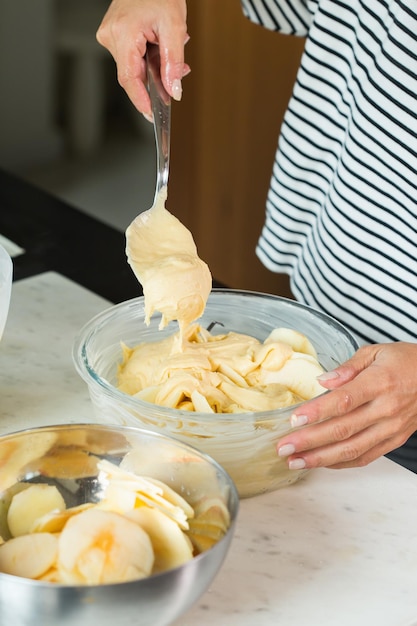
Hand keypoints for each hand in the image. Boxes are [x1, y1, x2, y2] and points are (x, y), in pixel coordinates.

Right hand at [96, 0, 188, 117]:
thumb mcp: (174, 26)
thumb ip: (173, 62)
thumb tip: (174, 90)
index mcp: (122, 34)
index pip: (129, 79)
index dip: (141, 101)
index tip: (152, 116)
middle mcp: (111, 36)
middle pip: (133, 75)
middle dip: (157, 83)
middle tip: (176, 80)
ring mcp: (110, 36)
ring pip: (135, 68)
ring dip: (156, 70)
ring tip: (173, 60)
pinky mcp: (114, 36)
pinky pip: (132, 58)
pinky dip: (149, 61)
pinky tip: (161, 53)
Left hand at [277, 342, 416, 468]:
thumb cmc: (406, 361)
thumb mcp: (376, 352)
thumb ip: (347, 367)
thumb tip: (322, 380)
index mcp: (379, 383)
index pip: (344, 401)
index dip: (317, 411)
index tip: (294, 420)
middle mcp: (386, 409)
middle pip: (343, 430)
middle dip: (310, 442)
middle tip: (283, 448)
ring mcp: (391, 428)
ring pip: (352, 449)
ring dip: (320, 459)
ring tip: (295, 462)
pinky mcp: (394, 440)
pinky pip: (366, 457)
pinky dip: (341, 463)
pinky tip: (320, 463)